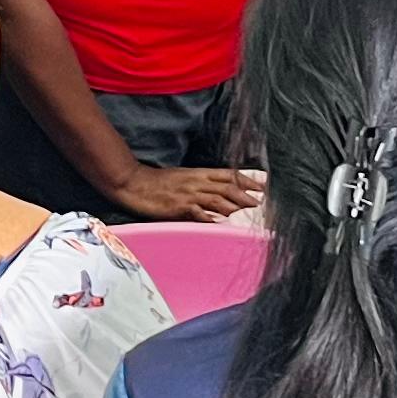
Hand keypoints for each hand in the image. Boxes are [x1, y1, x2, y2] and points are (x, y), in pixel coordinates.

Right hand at [112, 163, 263, 222]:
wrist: (134, 183)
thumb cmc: (157, 182)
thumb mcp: (182, 177)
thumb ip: (200, 183)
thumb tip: (219, 193)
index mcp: (198, 173)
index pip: (228, 175)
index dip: (247, 180)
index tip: (262, 186)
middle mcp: (196, 182)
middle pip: (227, 187)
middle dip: (246, 195)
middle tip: (261, 204)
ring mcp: (188, 194)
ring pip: (217, 199)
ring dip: (234, 207)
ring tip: (248, 215)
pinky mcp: (178, 207)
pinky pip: (198, 213)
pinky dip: (211, 218)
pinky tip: (221, 224)